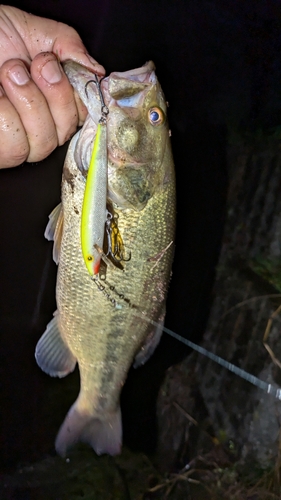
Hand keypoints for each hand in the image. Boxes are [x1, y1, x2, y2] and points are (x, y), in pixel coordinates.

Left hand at [0, 5, 104, 167]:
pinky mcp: (0, 149)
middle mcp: (38, 124)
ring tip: (10, 74)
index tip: (61, 69)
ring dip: (29, 103)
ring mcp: (18, 140)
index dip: (79, 98)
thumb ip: (69, 46)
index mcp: (53, 100)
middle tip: (33, 66)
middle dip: (54, 95)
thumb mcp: (31, 31)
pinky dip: (6, 114)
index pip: (84, 115)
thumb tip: (97, 72)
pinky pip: (15, 146)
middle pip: (64, 133)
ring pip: (42, 144)